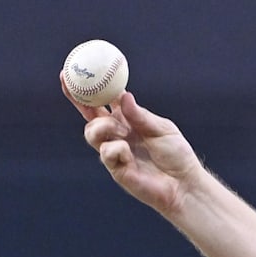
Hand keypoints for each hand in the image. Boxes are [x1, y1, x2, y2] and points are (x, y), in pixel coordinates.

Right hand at [60, 75, 201, 214]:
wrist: (184, 184)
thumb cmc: (177, 155)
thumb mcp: (162, 129)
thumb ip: (141, 115)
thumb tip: (124, 95)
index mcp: (128, 121)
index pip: (103, 103)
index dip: (87, 89)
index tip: (71, 72)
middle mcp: (117, 135)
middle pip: (90, 116)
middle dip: (79, 101)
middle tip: (74, 87)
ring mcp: (114, 152)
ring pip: (91, 132)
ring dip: (103, 127)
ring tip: (121, 131)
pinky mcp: (115, 168)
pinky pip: (106, 152)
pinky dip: (117, 149)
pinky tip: (129, 154)